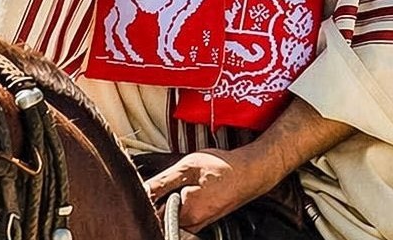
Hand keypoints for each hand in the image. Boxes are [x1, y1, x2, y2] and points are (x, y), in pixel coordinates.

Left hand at [146, 148, 273, 233]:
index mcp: (186, 213)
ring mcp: (200, 224)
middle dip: (163, 196)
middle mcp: (192, 225)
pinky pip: (186, 213)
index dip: (150, 196)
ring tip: (189, 181)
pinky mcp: (205, 220)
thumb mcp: (188, 167)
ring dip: (175, 197)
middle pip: (164, 214)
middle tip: (177, 177)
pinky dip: (185, 200)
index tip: (155, 182)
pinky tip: (195, 187)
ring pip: (175, 213)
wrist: (250, 172)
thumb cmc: (223, 168)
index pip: (154, 212)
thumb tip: (142, 190)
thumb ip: (162, 181)